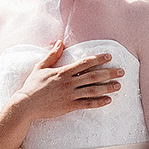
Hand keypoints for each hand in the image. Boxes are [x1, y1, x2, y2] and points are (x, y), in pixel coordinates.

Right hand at [8, 44, 122, 120]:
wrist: (26, 104)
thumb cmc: (33, 85)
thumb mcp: (41, 67)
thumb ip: (52, 54)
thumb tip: (60, 42)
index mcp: (63, 71)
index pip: (85, 63)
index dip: (98, 59)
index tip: (109, 56)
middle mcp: (69, 82)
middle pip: (93, 76)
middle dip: (109, 73)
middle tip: (122, 71)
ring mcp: (70, 95)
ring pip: (93, 90)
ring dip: (107, 88)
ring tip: (119, 85)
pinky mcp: (69, 106)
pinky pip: (87, 104)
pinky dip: (98, 102)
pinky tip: (108, 100)